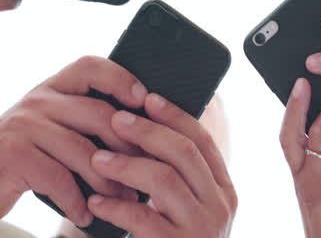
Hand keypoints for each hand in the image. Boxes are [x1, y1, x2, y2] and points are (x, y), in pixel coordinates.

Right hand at [0, 57, 148, 233]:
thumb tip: (132, 136)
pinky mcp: (12, 156)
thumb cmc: (6, 164)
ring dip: (109, 182)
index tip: (145, 101)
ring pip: (84, 150)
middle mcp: (36, 101)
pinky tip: (84, 216)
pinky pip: (59, 178)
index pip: (91, 66)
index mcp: (48, 91)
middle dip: (128, 147)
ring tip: (122, 203)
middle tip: (146, 174)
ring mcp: (23, 126)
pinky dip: (76, 202)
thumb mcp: (41, 133)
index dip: (122, 78)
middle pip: (98, 113)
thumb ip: (75, 126)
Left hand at [85, 94, 236, 237]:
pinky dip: (115, 207)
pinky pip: (143, 219)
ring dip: (126, 164)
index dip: (174, 115)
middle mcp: (220, 208)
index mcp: (224, 191)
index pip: (202, 141)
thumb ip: (178, 177)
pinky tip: (96, 201)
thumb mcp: (186, 210)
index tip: (146, 97)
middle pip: (184, 153)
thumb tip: (147, 124)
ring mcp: (202, 230)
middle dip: (147, 131)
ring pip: (164, 179)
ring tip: (97, 159)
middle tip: (115, 120)